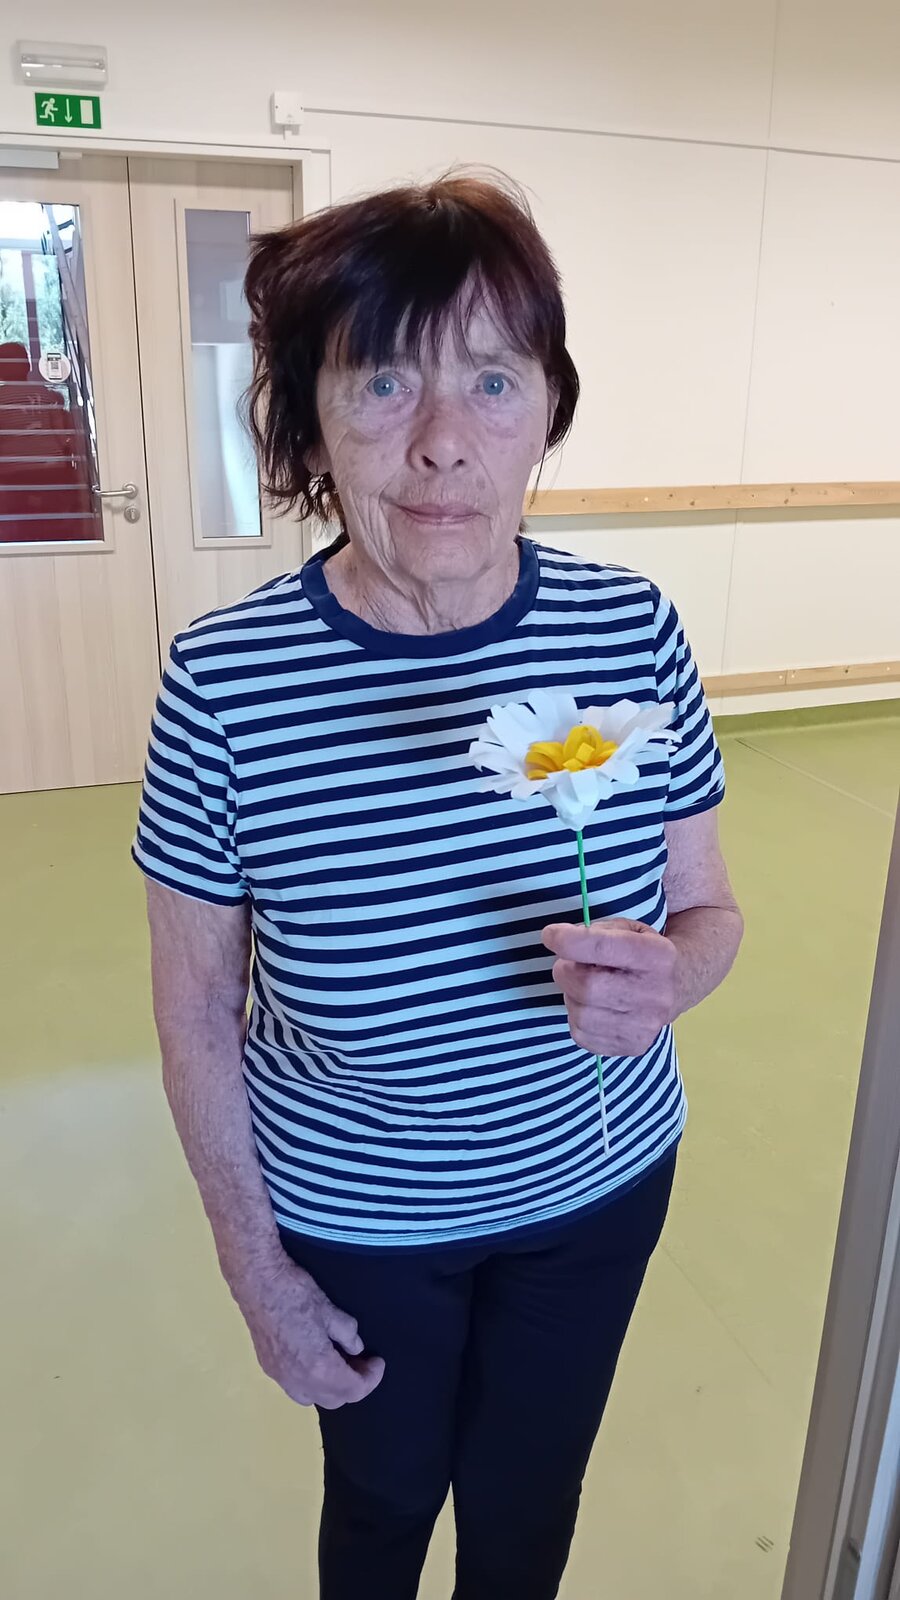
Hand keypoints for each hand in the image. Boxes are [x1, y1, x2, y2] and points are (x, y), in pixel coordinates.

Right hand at [234, 1254, 384, 1409]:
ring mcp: (279, 1377)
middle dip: (352, 1384)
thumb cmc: (296, 1293)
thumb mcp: (330, 1310)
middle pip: (334, 1400)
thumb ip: (347, 1334)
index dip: (371, 1378)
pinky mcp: (267, 1368)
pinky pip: (295, 1388)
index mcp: (318, 1368)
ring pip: (312, 1398)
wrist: (257, 1282)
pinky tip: (315, 1360)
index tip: (377, 1361)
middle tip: (361, 1361)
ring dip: (330, 1388)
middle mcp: (298, 1381)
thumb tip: (356, 1349)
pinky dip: (311, 1383)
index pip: (353, 1389)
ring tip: (339, 1362)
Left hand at [541, 917, 679, 1057]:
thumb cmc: (642, 951)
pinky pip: (582, 1035)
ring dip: (570, 996)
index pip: (603, 947)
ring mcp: (646, 1025)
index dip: (568, 941)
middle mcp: (655, 993)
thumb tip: (561, 943)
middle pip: (587, 986)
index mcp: (656, 955)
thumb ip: (596, 932)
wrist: (678, 984)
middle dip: (565, 971)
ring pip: (581, 1014)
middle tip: (569, 964)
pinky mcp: (633, 1046)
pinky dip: (577, 1018)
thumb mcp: (628, 928)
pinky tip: (592, 1006)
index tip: (550, 935)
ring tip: (584, 986)